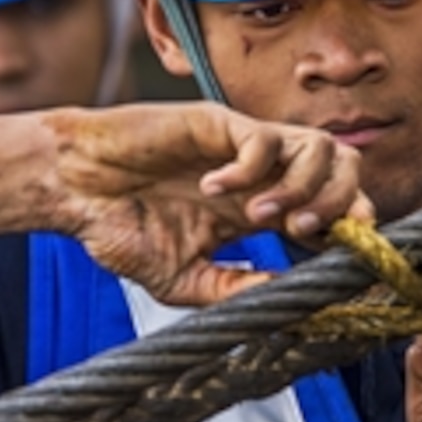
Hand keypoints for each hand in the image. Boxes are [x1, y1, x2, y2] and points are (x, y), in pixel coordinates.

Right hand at [44, 102, 372, 304]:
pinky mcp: (217, 121)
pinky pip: (262, 137)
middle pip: (344, 168)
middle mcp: (264, 174)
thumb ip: (233, 288)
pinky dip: (250, 168)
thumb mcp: (183, 278)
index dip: (348, 228)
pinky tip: (212, 188)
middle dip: (341, 202)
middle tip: (303, 233)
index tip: (338, 258)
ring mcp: (244, 145)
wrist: (72, 189)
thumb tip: (285, 300)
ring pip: (318, 146)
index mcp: (262, 208)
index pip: (332, 209)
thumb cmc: (122, 228)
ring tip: (261, 216)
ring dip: (302, 186)